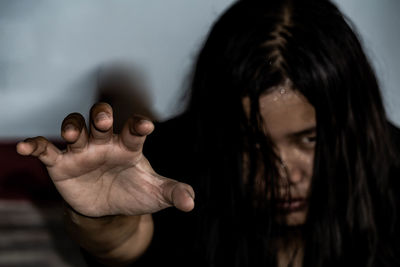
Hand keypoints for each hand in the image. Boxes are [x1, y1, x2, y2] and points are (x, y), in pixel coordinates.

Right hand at [16, 103, 194, 216]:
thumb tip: (191, 203)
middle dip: (100, 117)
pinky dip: (35, 146)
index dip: (138, 125)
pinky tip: (26, 148)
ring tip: (72, 135)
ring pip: (74, 128)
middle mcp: (104, 143)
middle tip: (103, 122)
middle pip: (100, 120)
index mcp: (129, 147)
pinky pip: (46, 151)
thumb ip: (173, 193)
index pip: (134, 130)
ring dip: (71, 127)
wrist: (108, 207)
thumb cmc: (133, 192)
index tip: (146, 126)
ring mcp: (82, 151)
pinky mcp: (62, 164)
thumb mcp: (155, 194)